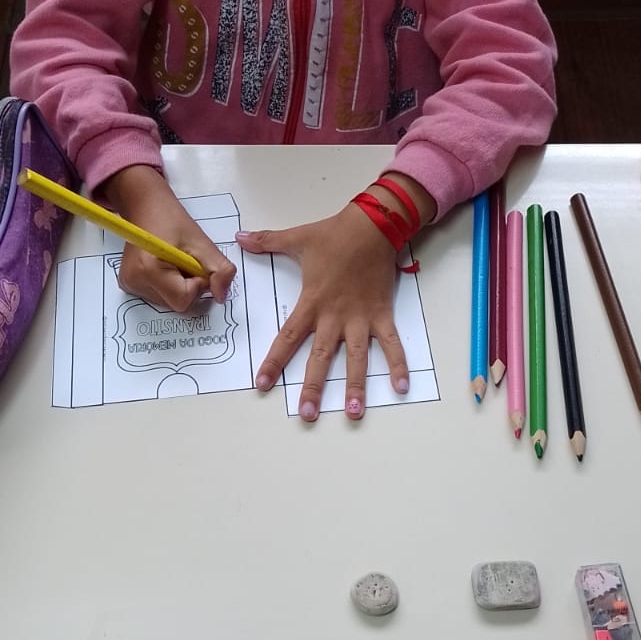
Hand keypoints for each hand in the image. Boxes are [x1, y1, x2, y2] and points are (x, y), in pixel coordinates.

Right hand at [103, 165, 235, 310]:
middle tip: (184, 259)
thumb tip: (222, 296)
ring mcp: (130, 284)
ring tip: (174, 260)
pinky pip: (161, 296)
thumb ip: (220, 270)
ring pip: (170, 301)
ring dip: (180, 284)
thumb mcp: (202, 242)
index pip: (183, 299)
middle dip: (189, 284)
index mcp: (149, 270)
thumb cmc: (171, 219)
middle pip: (177, 303)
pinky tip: (166, 265)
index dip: (197, 284)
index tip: (193, 262)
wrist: (147, 207)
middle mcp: (134, 281)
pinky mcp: (130, 284)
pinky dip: (170, 284)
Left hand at [237, 203, 409, 421]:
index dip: (274, 361)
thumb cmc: (334, 234)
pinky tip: (401, 387)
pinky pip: (391, 343)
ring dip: (355, 385)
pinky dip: (398, 363)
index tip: (263, 384)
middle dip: (313, 386)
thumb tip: (239, 238)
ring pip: (357, 358)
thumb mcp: (296, 238)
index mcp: (311, 302)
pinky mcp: (382, 314)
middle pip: (321, 357)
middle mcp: (334, 316)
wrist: (373, 225)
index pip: (288, 337)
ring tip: (352, 412)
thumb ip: (266, 242)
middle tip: (306, 414)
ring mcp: (360, 318)